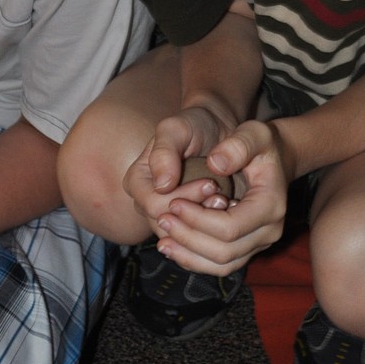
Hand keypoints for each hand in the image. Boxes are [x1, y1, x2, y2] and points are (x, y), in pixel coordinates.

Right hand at [123, 106, 237, 232]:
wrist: (216, 130)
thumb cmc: (194, 125)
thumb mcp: (177, 129)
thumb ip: (164, 152)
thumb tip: (161, 185)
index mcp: (137, 181)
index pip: (155, 205)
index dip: (184, 198)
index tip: (210, 182)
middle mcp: (146, 201)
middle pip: (168, 224)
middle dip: (198, 211)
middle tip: (223, 195)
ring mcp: (165, 215)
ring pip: (182, 235)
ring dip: (207, 223)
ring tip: (226, 201)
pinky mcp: (185, 223)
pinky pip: (194, 238)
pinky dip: (213, 228)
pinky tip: (227, 210)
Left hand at [152, 119, 295, 275]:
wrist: (274, 156)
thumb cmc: (259, 143)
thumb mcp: (253, 132)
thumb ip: (237, 144)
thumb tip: (215, 164)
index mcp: (271, 204)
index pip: (229, 227)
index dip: (197, 219)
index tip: (173, 202)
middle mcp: (269, 231)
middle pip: (223, 251)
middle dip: (188, 237)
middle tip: (162, 219)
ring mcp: (259, 243)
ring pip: (221, 265)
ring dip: (188, 255)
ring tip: (162, 239)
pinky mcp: (247, 249)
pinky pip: (220, 266)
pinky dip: (195, 260)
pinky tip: (172, 247)